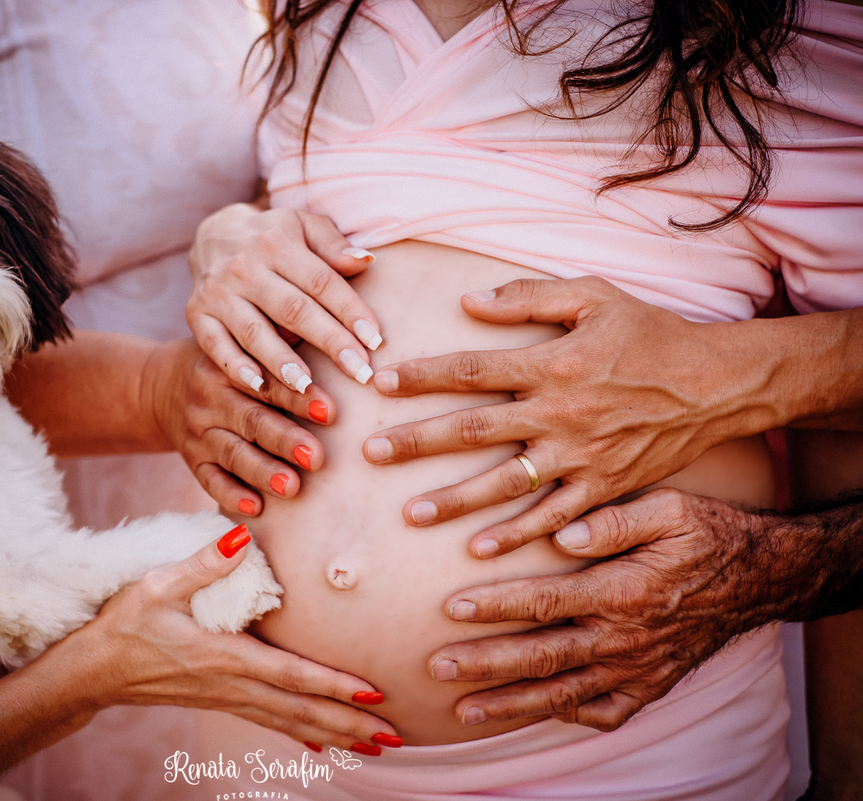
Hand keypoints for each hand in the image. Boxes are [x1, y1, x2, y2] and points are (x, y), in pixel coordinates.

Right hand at [71, 528, 399, 750]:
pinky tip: (325, 745)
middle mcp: (232, 685)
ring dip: (336, 734)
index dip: (333, 686)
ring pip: (291, 722)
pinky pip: (271, 722)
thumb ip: (203, 563)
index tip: (372, 693)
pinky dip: (303, 734)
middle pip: (301, 710)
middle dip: (350, 724)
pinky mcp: (220, 701)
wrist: (93, 670)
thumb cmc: (124, 624)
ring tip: (377, 746)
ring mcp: (227, 698)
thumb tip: (241, 537)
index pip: (290, 675)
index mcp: (224, 656)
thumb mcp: (157, 584)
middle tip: (395, 736)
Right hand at [144, 337, 334, 515]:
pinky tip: (256, 508)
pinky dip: (231, 496)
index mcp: (226, 365)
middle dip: (284, 440)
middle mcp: (209, 398)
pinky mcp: (191, 460)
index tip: (331, 411)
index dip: (298, 397)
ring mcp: (198, 431)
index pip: (267, 382)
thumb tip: (340, 334)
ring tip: (291, 487)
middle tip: (317, 456)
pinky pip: (209, 481)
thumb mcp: (247, 345)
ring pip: (232, 453)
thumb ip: (284, 342)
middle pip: (250, 420)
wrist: (161, 386)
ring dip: (262, 471)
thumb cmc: (230, 363)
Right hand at [188, 203, 382, 394]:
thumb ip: (333, 246)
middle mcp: (245, 267)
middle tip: (360, 373)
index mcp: (277, 244)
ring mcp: (218, 292)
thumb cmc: (273, 237)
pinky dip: (236, 367)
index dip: (350, 311)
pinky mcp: (196, 314)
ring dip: (283, 363)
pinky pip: (216, 345)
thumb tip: (365, 262)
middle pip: (293, 310)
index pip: (320, 281)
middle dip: (329, 342)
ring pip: (255, 332)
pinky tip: (259, 387)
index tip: (376, 340)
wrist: (212, 234)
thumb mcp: (303, 227)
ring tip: (310, 388)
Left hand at [365, 276, 773, 554]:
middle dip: (418, 442)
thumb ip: (528, 297)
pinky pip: (553, 516)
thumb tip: (468, 300)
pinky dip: (518, 535)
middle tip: (370, 454)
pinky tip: (479, 549)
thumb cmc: (650, 333)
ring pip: (505, 482)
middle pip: (474, 430)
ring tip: (410, 514)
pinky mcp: (603, 486)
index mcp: (553, 363)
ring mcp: (581, 455)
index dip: (423, 376)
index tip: (379, 382)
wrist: (717, 384)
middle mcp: (560, 412)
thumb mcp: (593, 297)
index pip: (473, 370)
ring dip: (455, 500)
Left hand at [426, 489, 790, 731]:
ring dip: (512, 703)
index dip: (496, 606)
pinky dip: (569, 716)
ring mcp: (638, 668)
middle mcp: (626, 637)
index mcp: (623, 591)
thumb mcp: (669, 508)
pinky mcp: (651, 684)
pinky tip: (535, 712)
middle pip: (543, 658)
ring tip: (464, 711)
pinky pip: (605, 710)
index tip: (450, 608)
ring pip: (565, 693)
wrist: (760, 576)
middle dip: (485, 666)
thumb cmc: (706, 533)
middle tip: (437, 668)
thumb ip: (613, 521)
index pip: (545, 602)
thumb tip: (562, 535)